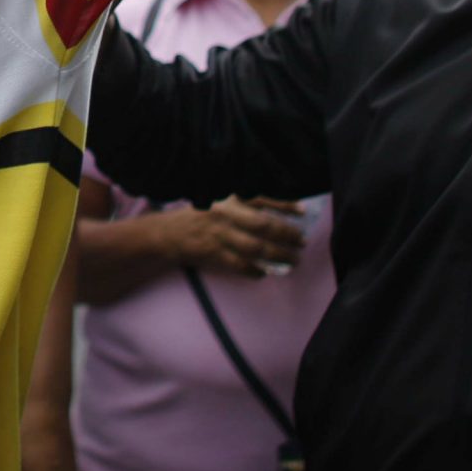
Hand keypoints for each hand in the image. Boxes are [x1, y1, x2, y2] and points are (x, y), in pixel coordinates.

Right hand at [168, 197, 306, 277]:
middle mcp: (226, 214)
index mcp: (229, 198)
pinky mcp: (214, 254)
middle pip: (264, 225)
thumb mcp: (220, 200)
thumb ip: (244, 203)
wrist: (168, 233)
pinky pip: (241, 266)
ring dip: (279, 256)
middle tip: (302, 241)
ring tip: (294, 260)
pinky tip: (265, 273)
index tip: (303, 212)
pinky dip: (256, 271)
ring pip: (256, 248)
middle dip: (288, 235)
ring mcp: (220, 235)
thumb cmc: (199, 216)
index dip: (285, 203)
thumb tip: (278, 211)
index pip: (262, 197)